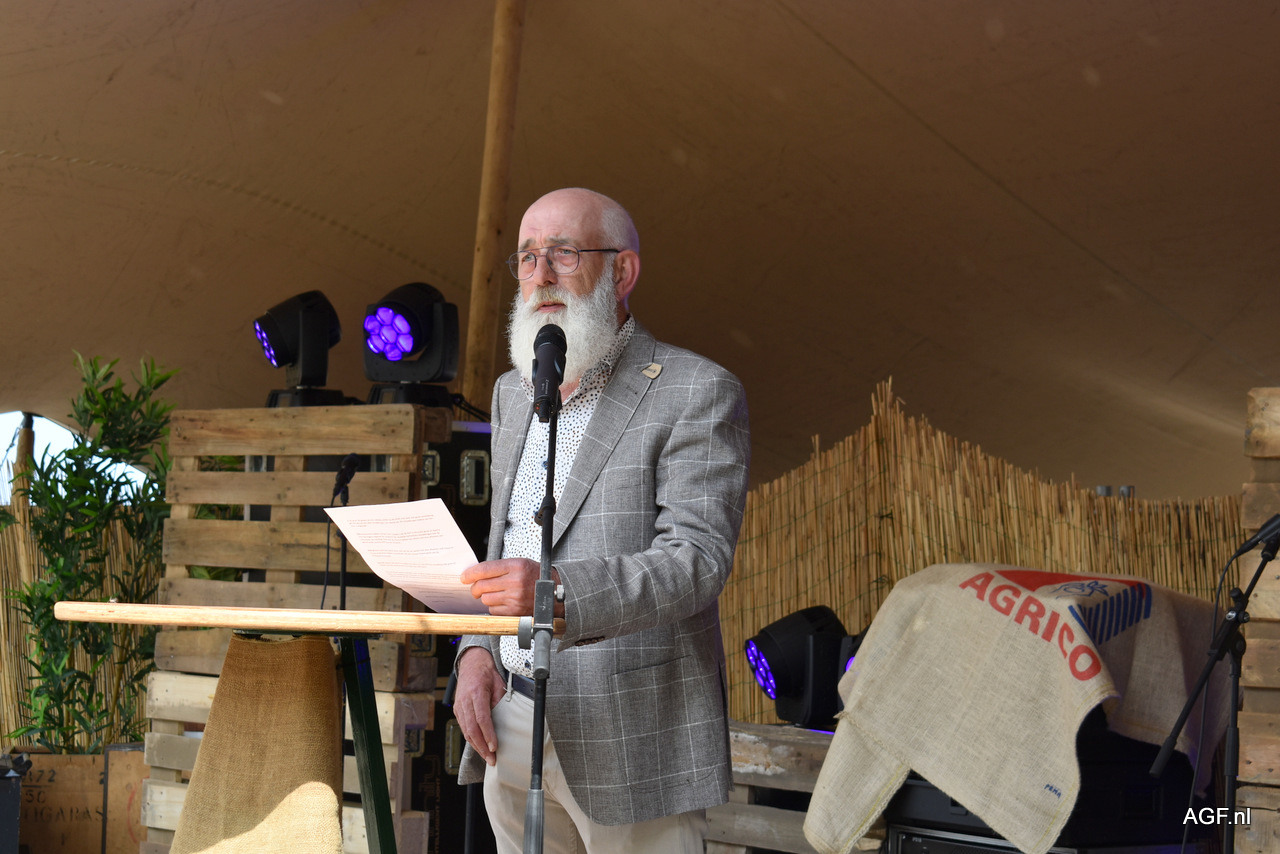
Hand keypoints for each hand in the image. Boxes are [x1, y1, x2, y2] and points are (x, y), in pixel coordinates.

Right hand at [453, 647, 505, 765]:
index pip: (482, 718)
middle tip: (492, 759)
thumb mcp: (499, 683)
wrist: (472, 663)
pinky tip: (479, 746)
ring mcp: (459, 705)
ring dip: (476, 746)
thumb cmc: (487, 673)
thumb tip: (505, 720)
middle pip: (472, 729)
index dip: (488, 735)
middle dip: (482, 747)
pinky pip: (463, 727)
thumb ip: (500, 702)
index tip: (495, 746)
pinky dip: (471, 739)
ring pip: (466, 731)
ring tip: (487, 757)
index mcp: (476, 692)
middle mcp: (465, 700)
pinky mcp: (457, 709)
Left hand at [461, 558, 561, 616]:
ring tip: (496, 594)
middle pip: (481, 586)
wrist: (554, 592)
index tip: (464, 577)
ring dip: (487, 598)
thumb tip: (476, 574)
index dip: (470, 574)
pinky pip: (494, 610)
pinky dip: (495, 607)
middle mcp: (515, 581)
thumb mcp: (520, 564)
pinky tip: (504, 602)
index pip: (484, 569)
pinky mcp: (515, 611)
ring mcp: (515, 598)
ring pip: (486, 599)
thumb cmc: (536, 576)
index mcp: (515, 566)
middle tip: (477, 589)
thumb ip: (499, 568)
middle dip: (475, 588)